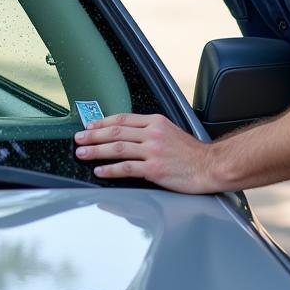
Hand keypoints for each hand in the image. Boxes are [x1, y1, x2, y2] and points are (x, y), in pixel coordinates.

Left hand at [75, 114, 219, 193]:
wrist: (210, 166)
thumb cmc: (192, 153)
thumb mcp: (171, 132)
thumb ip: (151, 131)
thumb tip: (129, 135)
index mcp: (155, 122)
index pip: (122, 118)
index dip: (102, 122)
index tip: (89, 126)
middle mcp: (152, 133)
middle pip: (115, 131)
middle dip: (93, 135)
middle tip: (79, 138)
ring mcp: (153, 151)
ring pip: (117, 148)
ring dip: (96, 150)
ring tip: (82, 153)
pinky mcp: (154, 168)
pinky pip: (126, 168)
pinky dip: (110, 169)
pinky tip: (99, 171)